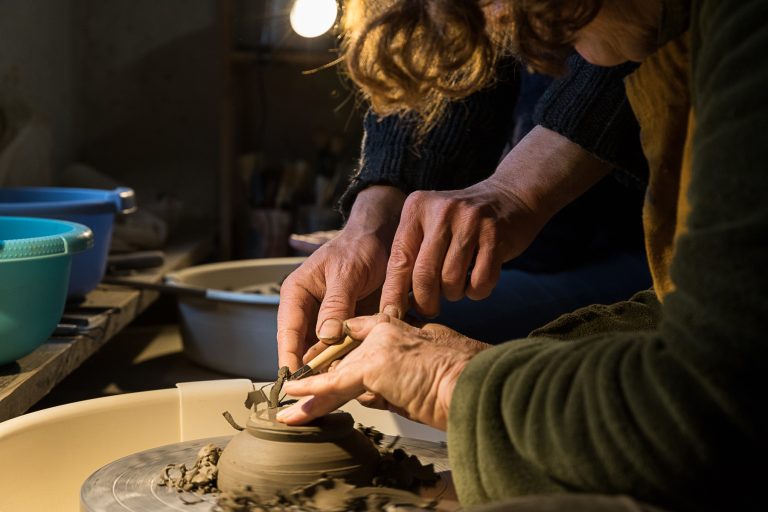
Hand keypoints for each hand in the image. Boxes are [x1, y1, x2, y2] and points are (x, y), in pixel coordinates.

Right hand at [277, 186, 404, 370]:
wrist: (380, 240)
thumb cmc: (358, 248)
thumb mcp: (346, 274)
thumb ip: (336, 304)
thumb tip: (326, 338)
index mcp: (296, 294)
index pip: (288, 332)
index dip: (289, 358)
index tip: (293, 381)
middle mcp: (308, 310)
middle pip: (304, 348)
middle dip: (312, 370)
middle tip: (321, 391)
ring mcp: (327, 320)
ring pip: (324, 352)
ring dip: (333, 367)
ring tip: (340, 386)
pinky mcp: (346, 326)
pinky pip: (345, 349)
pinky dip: (350, 360)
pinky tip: (359, 373)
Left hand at [277, 314, 490, 429]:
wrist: (479, 384)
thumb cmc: (468, 382)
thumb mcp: (432, 372)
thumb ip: (401, 375)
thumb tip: (374, 393)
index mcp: (411, 330)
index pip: (367, 334)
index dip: (345, 353)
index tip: (328, 363)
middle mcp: (394, 331)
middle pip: (348, 354)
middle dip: (324, 375)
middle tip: (302, 390)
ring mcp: (383, 345)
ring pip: (339, 371)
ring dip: (314, 393)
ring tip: (291, 409)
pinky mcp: (376, 365)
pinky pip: (336, 383)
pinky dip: (314, 393)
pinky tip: (295, 398)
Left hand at [379, 126, 612, 319]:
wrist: (510, 197)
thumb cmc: (460, 224)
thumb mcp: (430, 226)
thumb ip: (411, 256)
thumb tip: (394, 304)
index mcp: (417, 208)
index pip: (399, 260)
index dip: (394, 294)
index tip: (393, 316)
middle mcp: (442, 211)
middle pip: (424, 275)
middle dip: (426, 302)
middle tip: (430, 310)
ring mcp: (471, 221)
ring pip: (452, 281)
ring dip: (454, 294)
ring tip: (457, 285)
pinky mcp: (496, 234)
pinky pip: (480, 281)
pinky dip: (477, 291)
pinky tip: (476, 280)